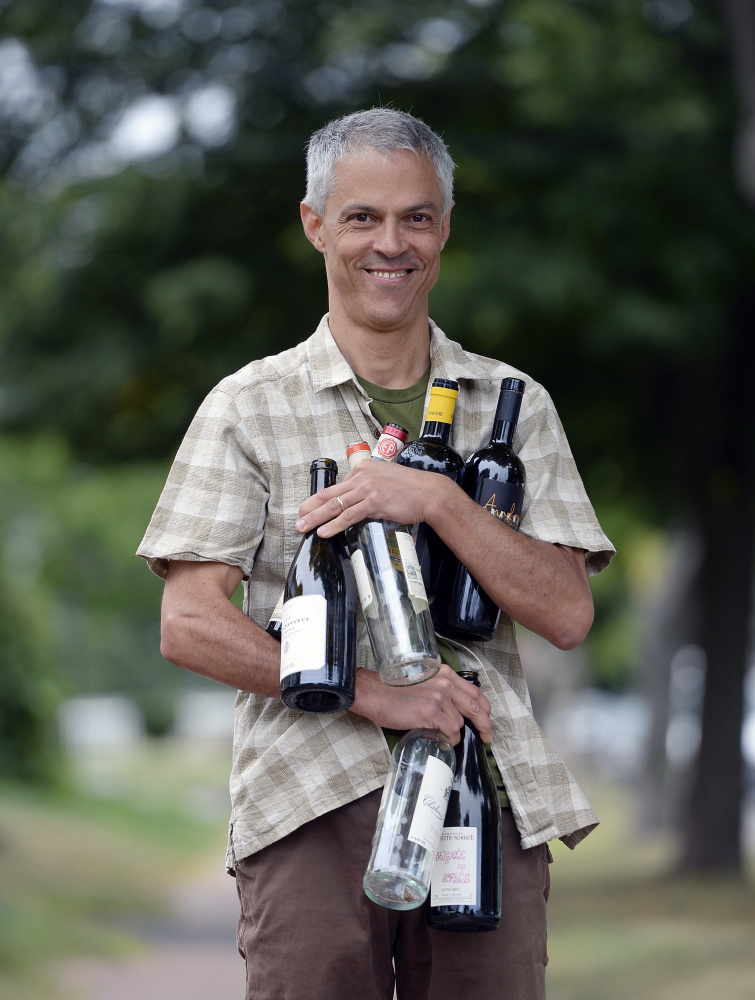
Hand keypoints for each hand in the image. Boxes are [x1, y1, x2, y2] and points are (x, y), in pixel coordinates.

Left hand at [295, 460, 450, 537]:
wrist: (429, 493)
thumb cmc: (410, 489)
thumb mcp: (385, 479)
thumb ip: (368, 486)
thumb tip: (355, 501)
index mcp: (362, 469)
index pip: (336, 486)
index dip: (319, 500)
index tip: (309, 508)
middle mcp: (361, 476)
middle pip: (329, 494)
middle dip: (309, 508)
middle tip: (298, 519)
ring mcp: (367, 488)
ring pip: (335, 505)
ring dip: (316, 518)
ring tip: (304, 527)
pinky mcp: (374, 502)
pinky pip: (348, 516)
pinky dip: (334, 525)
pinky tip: (324, 531)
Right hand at [350, 663, 492, 744]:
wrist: (376, 693)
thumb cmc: (395, 690)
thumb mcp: (425, 682)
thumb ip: (442, 690)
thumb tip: (456, 709)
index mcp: (445, 674)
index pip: (475, 692)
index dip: (484, 708)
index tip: (486, 718)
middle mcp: (445, 683)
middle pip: (476, 707)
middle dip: (484, 725)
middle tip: (486, 736)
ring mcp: (439, 697)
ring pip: (460, 722)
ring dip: (454, 732)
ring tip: (440, 733)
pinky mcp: (432, 712)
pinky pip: (451, 731)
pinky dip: (448, 738)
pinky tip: (439, 737)